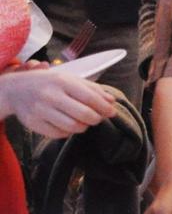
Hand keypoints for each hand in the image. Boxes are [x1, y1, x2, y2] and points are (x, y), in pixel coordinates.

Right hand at [0, 67, 117, 136]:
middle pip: (83, 114)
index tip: (112, 112)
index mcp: (62, 82)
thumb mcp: (70, 79)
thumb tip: (111, 101)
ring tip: (84, 122)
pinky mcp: (33, 124)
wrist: (17, 89)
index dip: (104, 107)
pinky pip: (58, 134)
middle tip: (98, 118)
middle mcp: (50, 96)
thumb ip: (92, 89)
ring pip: (72, 127)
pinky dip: (68, 132)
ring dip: (83, 127)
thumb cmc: (49, 83)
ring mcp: (40, 110)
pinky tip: (68, 125)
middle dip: (96, 119)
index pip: (90, 97)